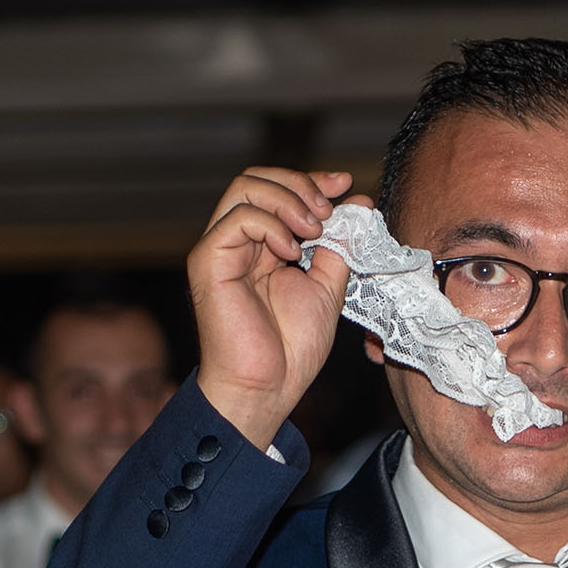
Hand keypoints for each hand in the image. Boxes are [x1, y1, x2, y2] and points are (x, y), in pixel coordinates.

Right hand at [189, 166, 370, 450]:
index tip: (345, 185)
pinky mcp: (208, 261)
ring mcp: (219, 249)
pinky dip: (270, 225)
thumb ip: (340, 246)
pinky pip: (237, 218)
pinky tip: (292, 253)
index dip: (311, 181)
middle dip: (299, 184)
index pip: (278, 191)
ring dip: (287, 200)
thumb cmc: (291, 351)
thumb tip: (360, 203)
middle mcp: (237, 242)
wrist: (267, 389)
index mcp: (262, 246)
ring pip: (245, 188)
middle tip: (328, 210)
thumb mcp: (327, 289)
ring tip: (314, 230)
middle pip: (258, 179)